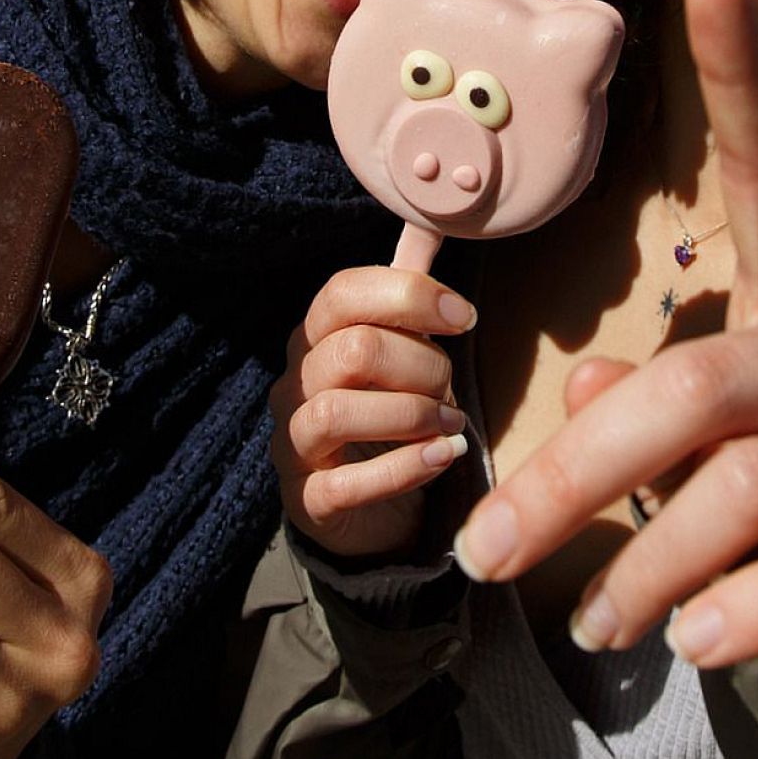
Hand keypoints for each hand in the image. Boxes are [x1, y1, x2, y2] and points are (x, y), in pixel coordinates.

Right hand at [268, 266, 475, 556]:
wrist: (376, 512)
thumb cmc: (394, 421)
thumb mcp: (404, 362)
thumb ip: (409, 314)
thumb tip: (427, 245)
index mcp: (315, 340)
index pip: (343, 293)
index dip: (408, 295)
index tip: (464, 317)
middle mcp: (293, 385)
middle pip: (352, 350)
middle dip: (421, 366)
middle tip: (452, 390)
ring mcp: (293, 444)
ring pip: (336, 412)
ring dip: (411, 416)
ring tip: (452, 427)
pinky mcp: (306, 501)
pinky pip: (347, 484)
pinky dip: (405, 468)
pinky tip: (444, 457)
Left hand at [449, 0, 757, 667]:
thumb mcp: (705, 434)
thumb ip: (650, 400)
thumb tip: (608, 388)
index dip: (735, 70)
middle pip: (700, 381)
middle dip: (574, 470)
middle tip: (486, 552)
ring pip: (754, 480)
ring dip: (648, 561)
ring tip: (590, 626)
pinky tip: (699, 646)